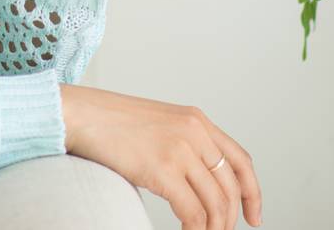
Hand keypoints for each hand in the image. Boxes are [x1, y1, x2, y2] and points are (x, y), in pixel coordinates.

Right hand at [60, 84, 261, 229]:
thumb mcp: (158, 124)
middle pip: (229, 187)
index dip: (253, 193)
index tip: (254, 216)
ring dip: (212, 228)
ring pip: (215, 204)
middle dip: (229, 219)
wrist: (79, 114)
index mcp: (196, 119)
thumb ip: (182, 144)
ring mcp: (180, 149)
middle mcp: (195, 131)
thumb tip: (196, 184)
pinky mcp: (163, 169)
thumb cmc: (108, 123)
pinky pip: (192, 213)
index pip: (240, 160)